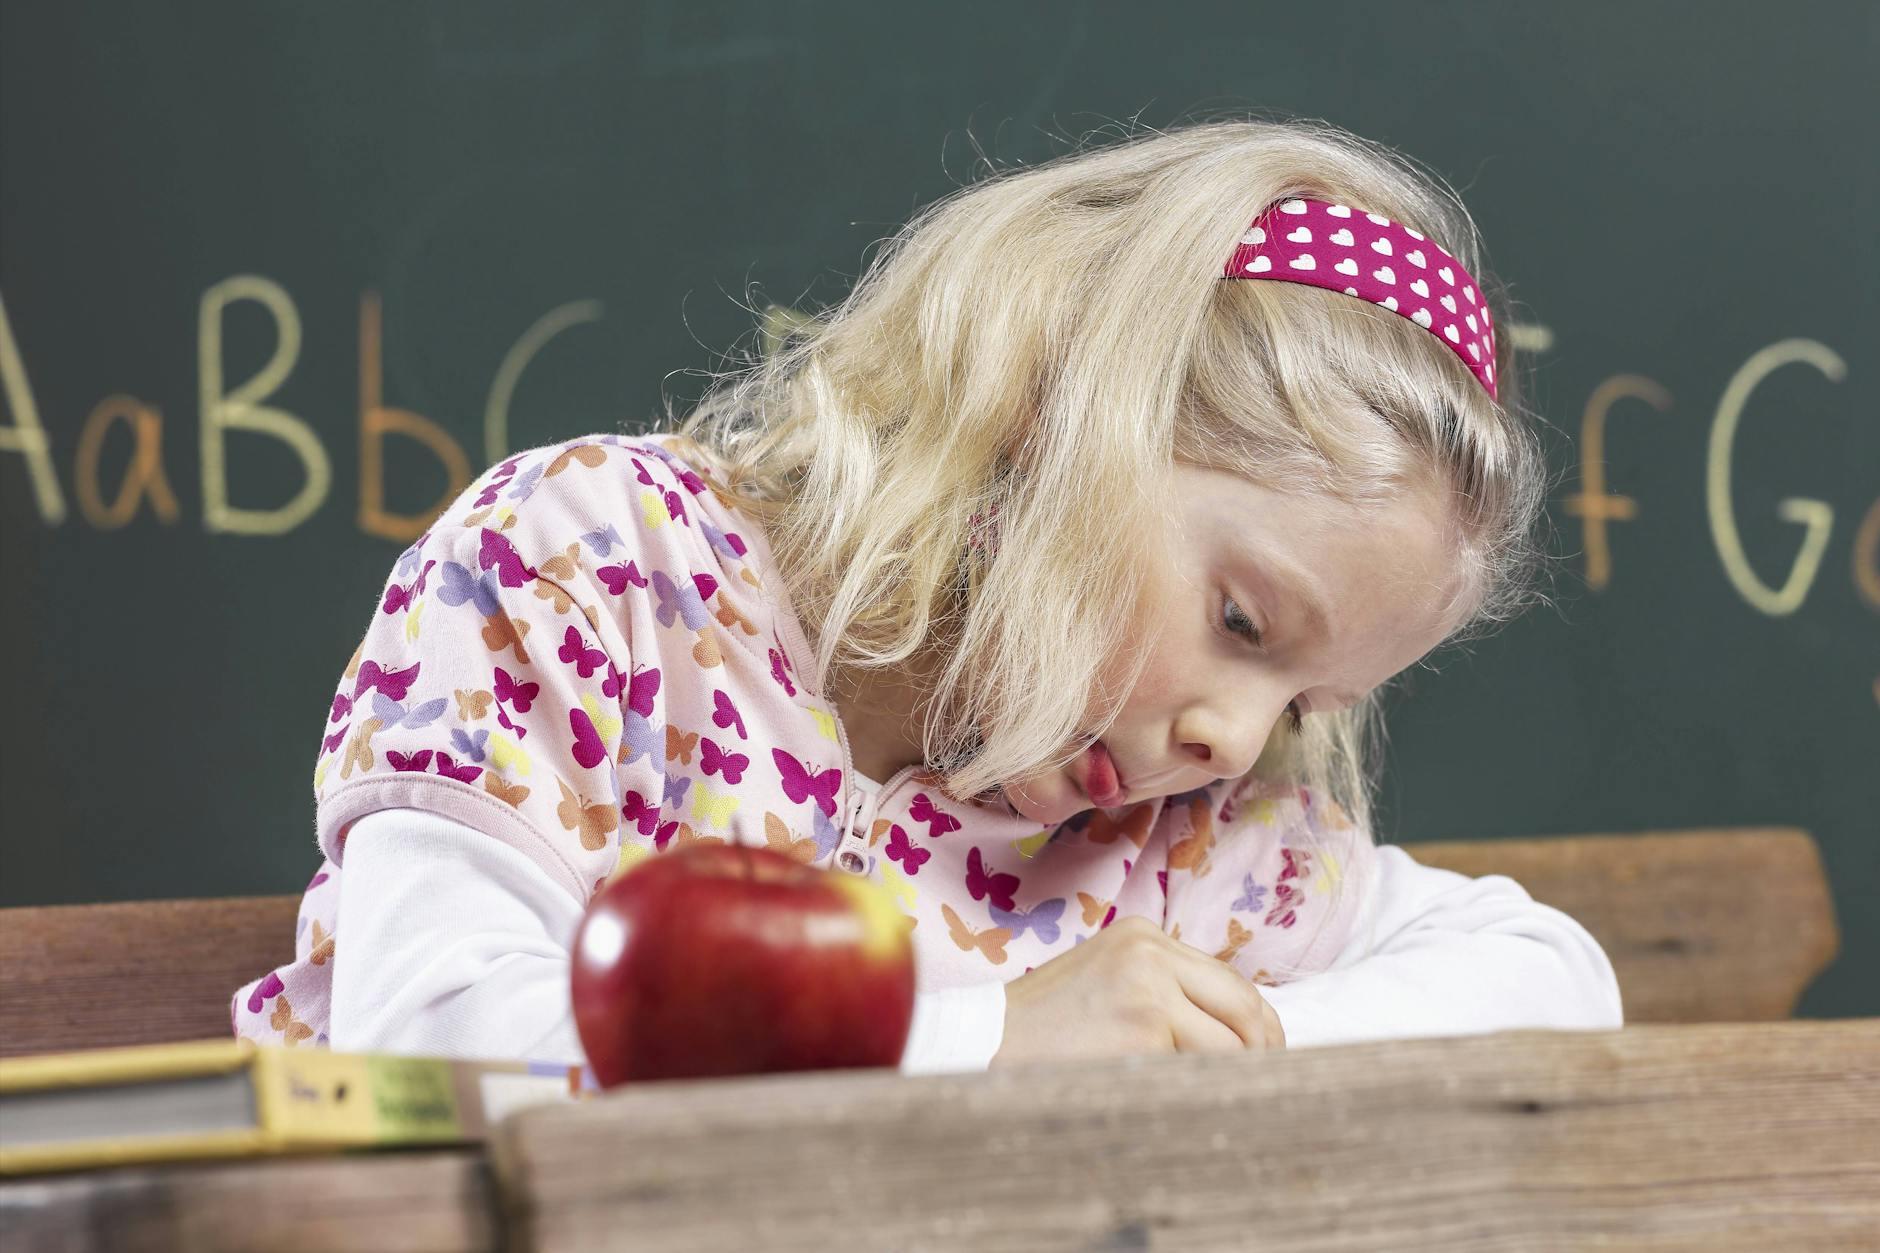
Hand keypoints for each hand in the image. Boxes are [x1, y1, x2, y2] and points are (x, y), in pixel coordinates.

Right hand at [988, 916, 1285, 1068]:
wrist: (987, 1041)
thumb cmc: (1045, 1025)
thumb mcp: (1108, 979)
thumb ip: (1164, 989)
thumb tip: (1236, 1031)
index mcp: (1144, 935)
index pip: (1229, 979)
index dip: (1256, 1022)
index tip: (1264, 1054)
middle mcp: (1152, 951)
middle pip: (1245, 1004)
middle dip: (1264, 1049)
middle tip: (1267, 1083)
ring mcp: (1151, 987)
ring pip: (1231, 1041)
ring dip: (1236, 1075)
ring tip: (1224, 1097)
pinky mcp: (1146, 1027)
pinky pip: (1200, 1068)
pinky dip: (1203, 1089)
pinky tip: (1187, 1101)